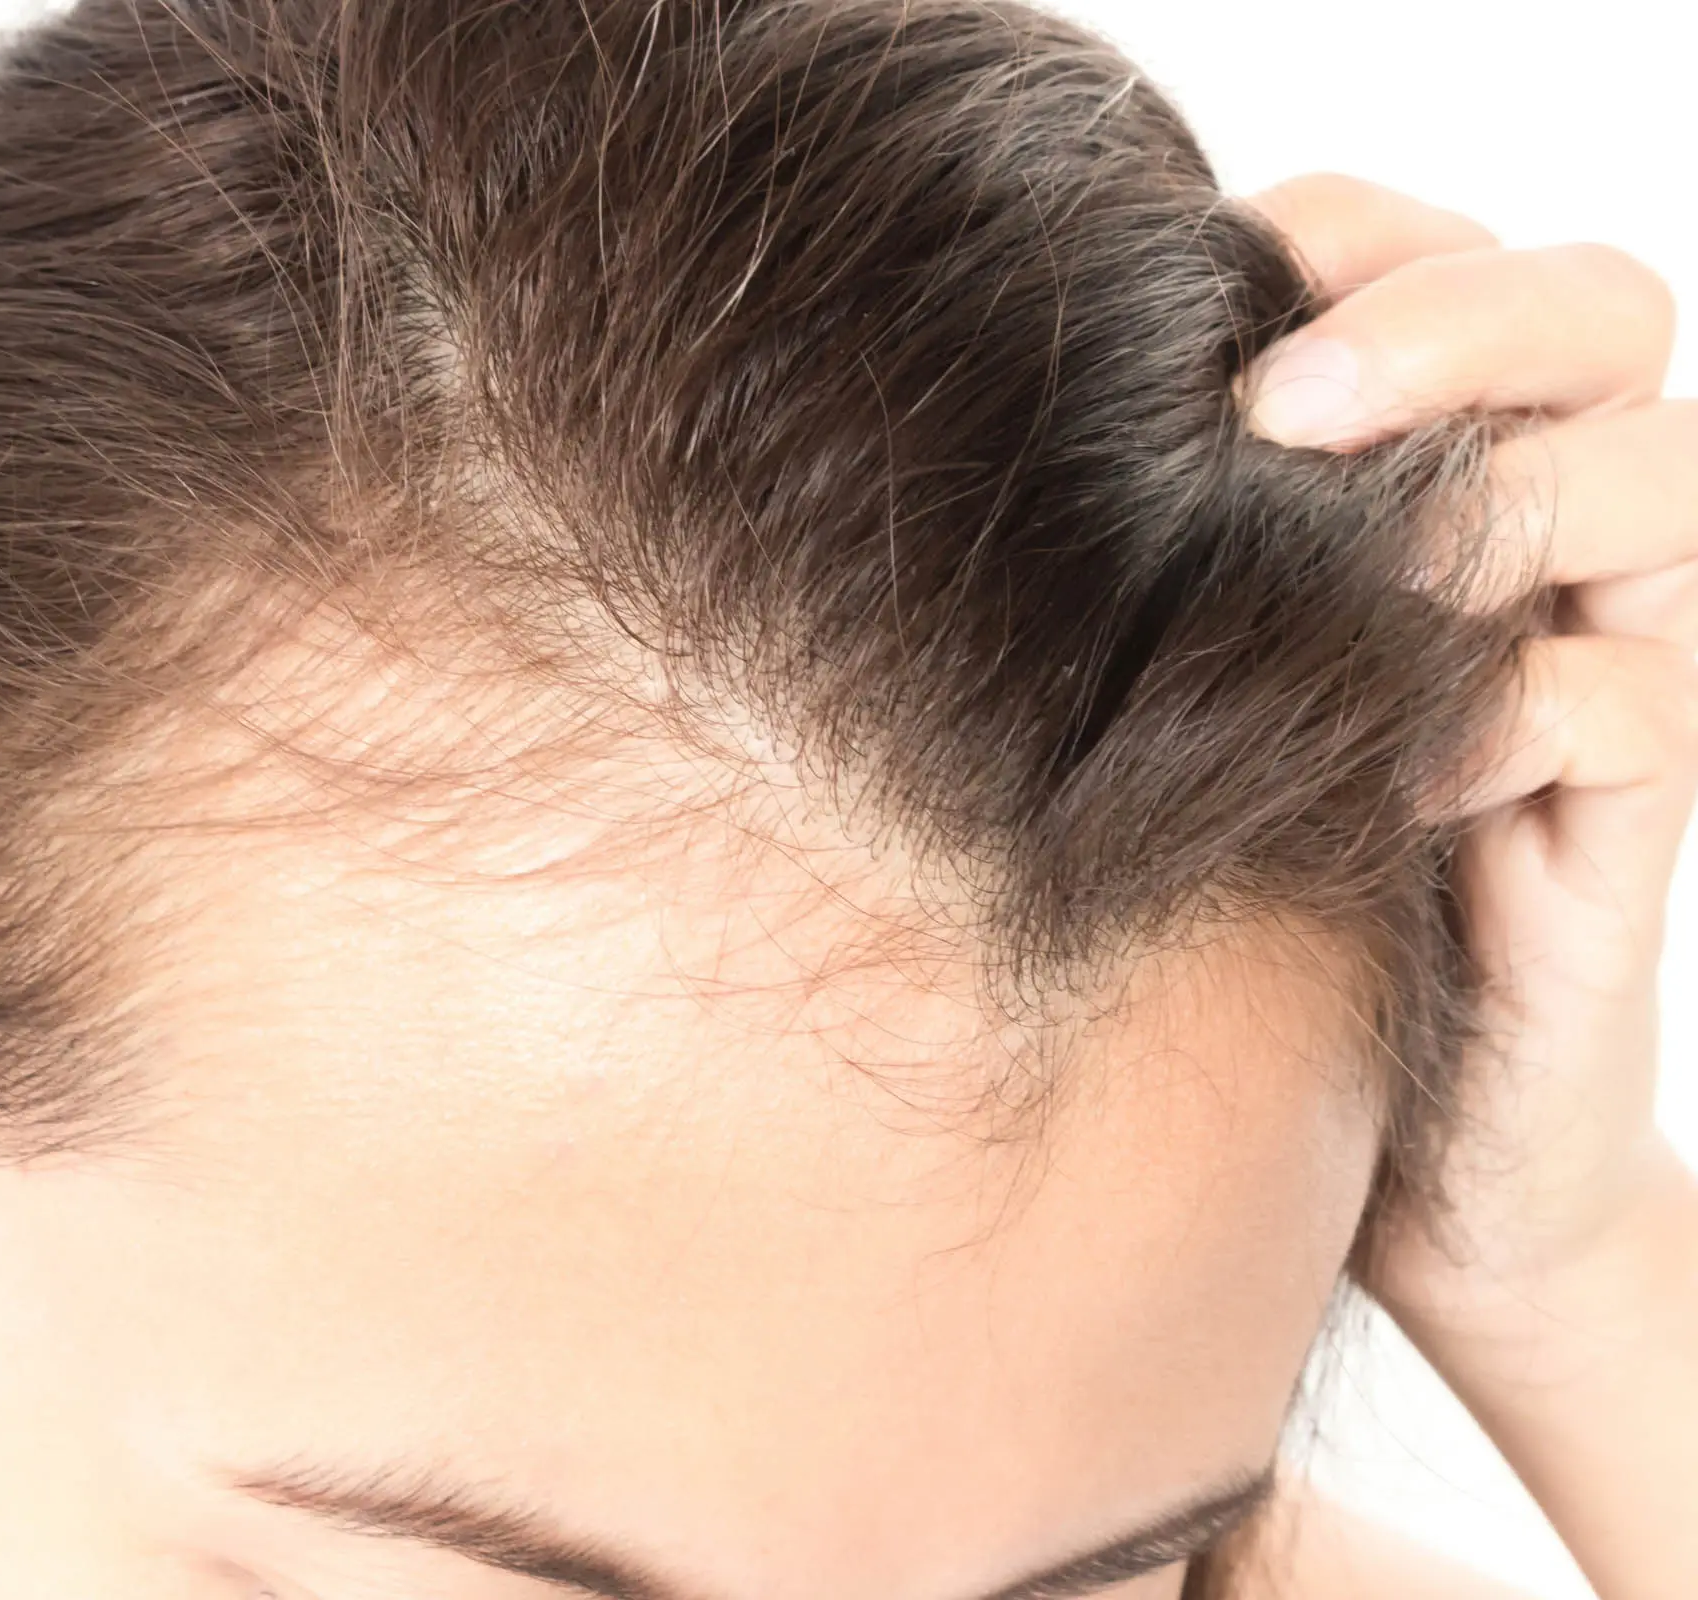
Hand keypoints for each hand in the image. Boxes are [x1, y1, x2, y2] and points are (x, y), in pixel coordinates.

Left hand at [1238, 173, 1697, 1317]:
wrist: (1386, 1142)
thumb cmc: (1251, 876)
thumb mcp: (1201, 675)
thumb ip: (1195, 540)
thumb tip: (1064, 403)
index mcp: (1460, 471)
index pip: (1462, 263)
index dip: (1359, 234)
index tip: (1208, 261)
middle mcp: (1566, 548)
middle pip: (1604, 317)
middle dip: (1450, 321)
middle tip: (1277, 406)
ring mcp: (1616, 676)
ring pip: (1659, 479)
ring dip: (1487, 501)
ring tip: (1339, 570)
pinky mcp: (1628, 831)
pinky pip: (1623, 708)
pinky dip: (1498, 717)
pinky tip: (1379, 778)